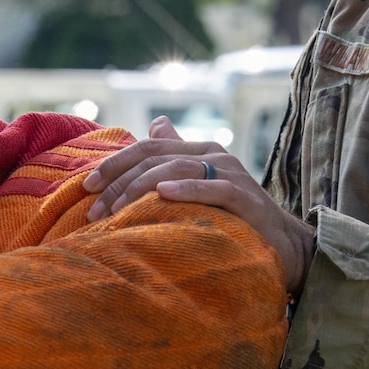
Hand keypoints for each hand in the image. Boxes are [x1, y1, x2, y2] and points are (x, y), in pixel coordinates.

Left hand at [83, 118, 315, 294]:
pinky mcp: (247, 197)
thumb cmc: (232, 217)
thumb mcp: (199, 184)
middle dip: (120, 182)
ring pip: (178, 169)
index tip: (87, 187)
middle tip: (94, 210)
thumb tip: (156, 123)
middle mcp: (214, 155)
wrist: (282, 245)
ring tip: (115, 209)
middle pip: (156, 156)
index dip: (115, 163)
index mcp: (198, 150)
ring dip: (140, 188)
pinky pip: (214, 189)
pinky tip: (162, 195)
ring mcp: (232, 173)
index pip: (148, 147)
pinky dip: (187, 189)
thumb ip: (175, 155)